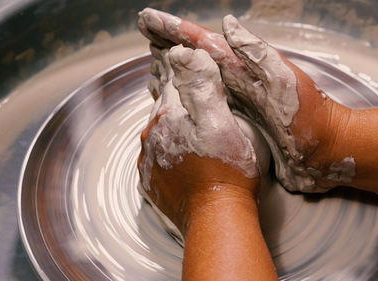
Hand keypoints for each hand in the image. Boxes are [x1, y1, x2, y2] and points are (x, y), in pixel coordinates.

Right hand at [138, 9, 351, 191]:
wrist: (328, 152)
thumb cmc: (312, 118)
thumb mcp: (286, 81)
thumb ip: (258, 53)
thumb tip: (228, 24)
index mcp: (247, 68)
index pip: (205, 43)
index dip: (175, 30)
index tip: (148, 19)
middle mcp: (240, 82)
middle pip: (196, 59)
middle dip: (169, 44)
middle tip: (144, 33)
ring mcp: (240, 104)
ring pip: (199, 83)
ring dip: (175, 70)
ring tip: (154, 62)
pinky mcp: (241, 126)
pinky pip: (208, 109)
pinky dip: (190, 102)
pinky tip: (179, 103)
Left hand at [138, 45, 259, 234]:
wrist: (217, 218)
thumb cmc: (227, 170)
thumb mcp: (221, 121)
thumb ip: (200, 86)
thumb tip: (182, 54)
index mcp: (169, 116)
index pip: (170, 81)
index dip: (178, 66)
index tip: (178, 56)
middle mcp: (151, 136)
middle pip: (162, 106)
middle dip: (174, 95)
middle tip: (184, 85)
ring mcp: (150, 160)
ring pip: (159, 131)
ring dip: (171, 123)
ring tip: (187, 121)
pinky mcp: (153, 181)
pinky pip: (157, 156)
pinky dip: (168, 149)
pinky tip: (181, 152)